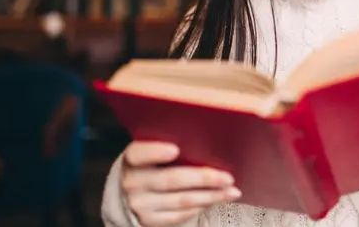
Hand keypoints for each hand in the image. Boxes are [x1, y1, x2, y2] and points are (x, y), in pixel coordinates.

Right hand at [121, 141, 241, 225]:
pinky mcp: (150, 220)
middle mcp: (133, 183)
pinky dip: (201, 206)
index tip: (175, 149)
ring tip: (231, 192)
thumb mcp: (148, 153)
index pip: (140, 153)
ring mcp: (141, 204)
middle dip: (204, 178)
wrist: (127, 195)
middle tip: (228, 177)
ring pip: (182, 200)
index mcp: (132, 159)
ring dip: (211, 196)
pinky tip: (215, 200)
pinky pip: (180, 215)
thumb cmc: (148, 165)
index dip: (156, 152)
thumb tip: (205, 139)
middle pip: (172, 179)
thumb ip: (166, 144)